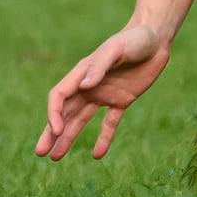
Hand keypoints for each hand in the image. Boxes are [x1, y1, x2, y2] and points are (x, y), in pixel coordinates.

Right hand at [35, 23, 169, 160]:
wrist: (156, 38)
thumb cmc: (134, 39)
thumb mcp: (116, 49)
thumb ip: (100, 67)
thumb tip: (84, 86)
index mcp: (82, 73)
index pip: (59, 96)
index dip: (54, 113)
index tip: (57, 130)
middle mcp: (89, 86)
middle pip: (64, 112)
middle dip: (52, 132)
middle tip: (41, 152)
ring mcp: (104, 94)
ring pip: (81, 120)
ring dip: (69, 138)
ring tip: (56, 157)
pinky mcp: (122, 100)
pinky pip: (109, 123)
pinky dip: (104, 138)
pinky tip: (98, 155)